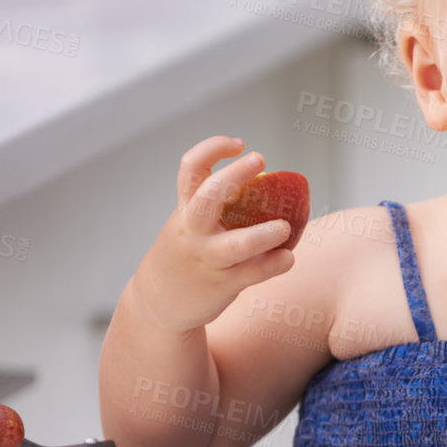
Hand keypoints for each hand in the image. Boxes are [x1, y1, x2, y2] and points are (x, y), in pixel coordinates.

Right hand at [133, 137, 296, 333]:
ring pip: (236, 245)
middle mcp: (194, 231)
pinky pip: (253, 273)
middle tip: (259, 159)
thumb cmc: (184, 255)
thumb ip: (215, 206)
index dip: (213, 148)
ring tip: (284, 226)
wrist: (158, 302)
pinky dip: (275, 264)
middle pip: (208, 196)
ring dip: (263, 235)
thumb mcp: (187, 224)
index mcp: (185, 210)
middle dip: (234, 174)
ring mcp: (208, 258)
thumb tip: (266, 185)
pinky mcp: (222, 284)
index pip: (191, 168)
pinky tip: (287, 258)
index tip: (238, 144)